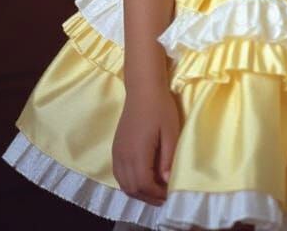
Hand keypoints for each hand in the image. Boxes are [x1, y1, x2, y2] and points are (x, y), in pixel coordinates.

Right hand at [112, 85, 180, 204]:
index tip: (169, 195)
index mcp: (137, 153)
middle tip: (163, 197)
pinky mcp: (115, 149)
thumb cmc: (160, 107)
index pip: (144, 184)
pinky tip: (142, 179)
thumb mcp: (171, 131)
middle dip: (148, 197)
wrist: (142, 89)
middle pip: (132, 188)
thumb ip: (168, 158)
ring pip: (123, 184)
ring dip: (138, 191)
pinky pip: (119, 174)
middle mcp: (123, 156)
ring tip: (154, 191)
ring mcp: (117, 153)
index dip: (156, 194)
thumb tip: (167, 181)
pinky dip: (129, 183)